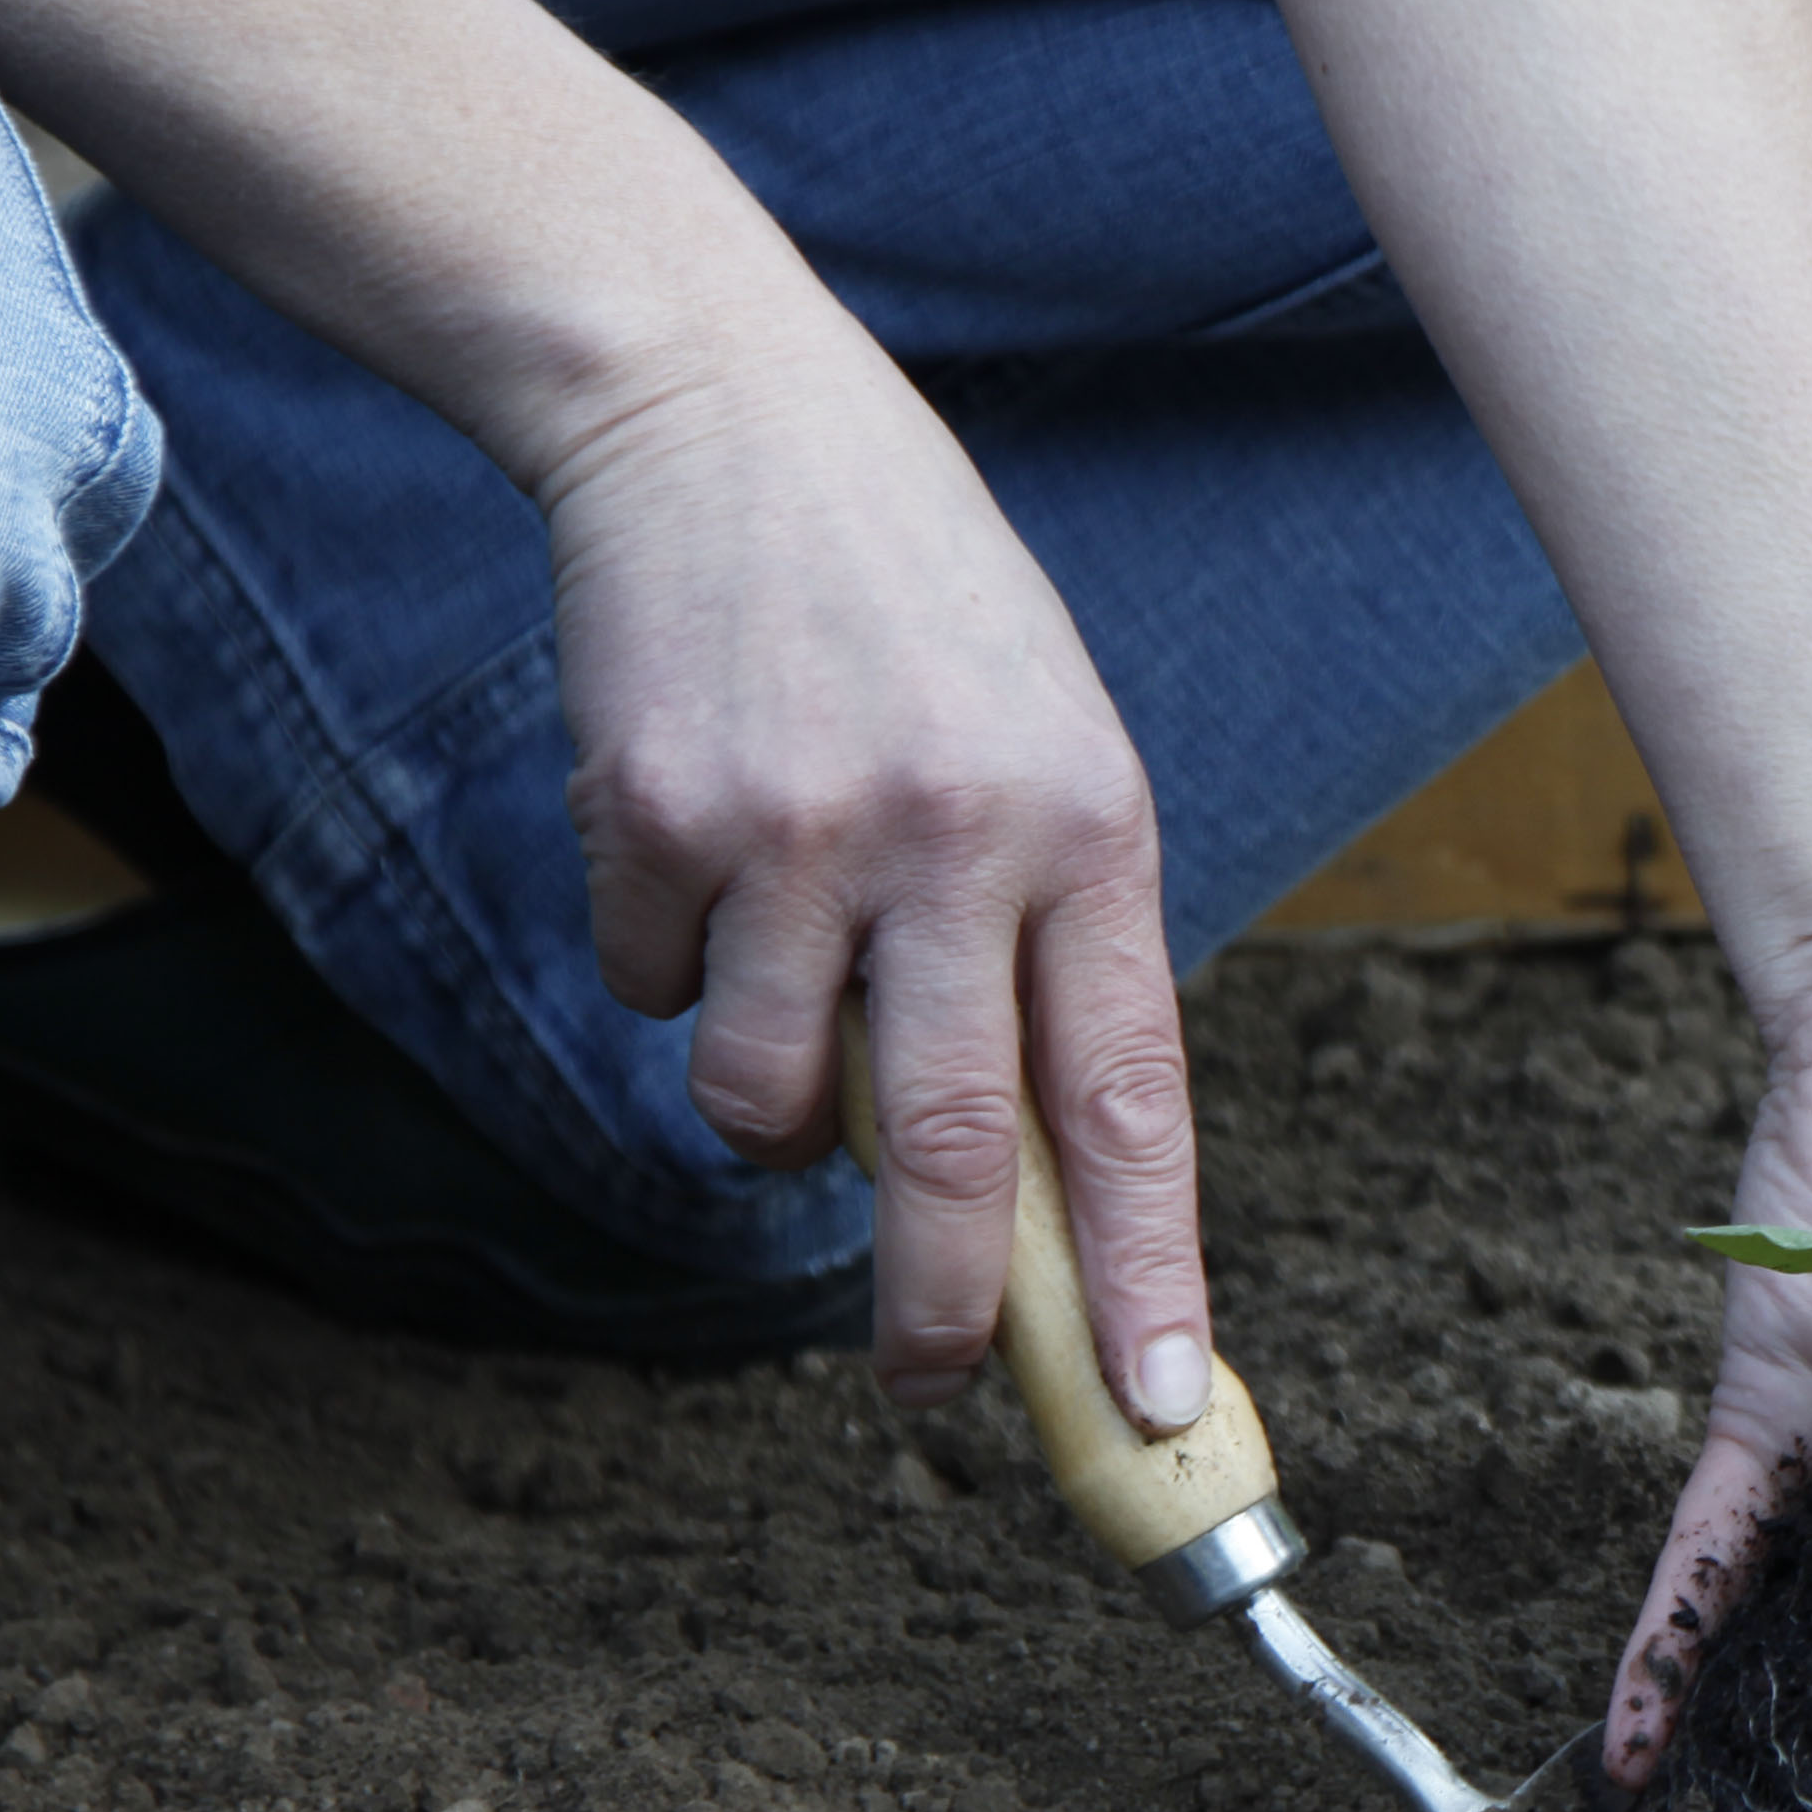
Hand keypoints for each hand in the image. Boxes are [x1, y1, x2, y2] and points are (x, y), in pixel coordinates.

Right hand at [536, 320, 1202, 1428]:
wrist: (725, 411)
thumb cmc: (915, 607)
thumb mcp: (1046, 747)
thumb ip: (1051, 943)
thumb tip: (1033, 1183)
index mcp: (1092, 827)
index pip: (1133, 1097)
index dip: (1148, 1267)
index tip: (1158, 1401)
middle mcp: (958, 837)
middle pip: (958, 1151)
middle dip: (947, 1307)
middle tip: (934, 1388)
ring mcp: (798, 830)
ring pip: (769, 1101)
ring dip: (769, 1111)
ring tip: (787, 984)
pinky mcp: (653, 816)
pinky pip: (655, 991)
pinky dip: (673, 966)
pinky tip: (701, 842)